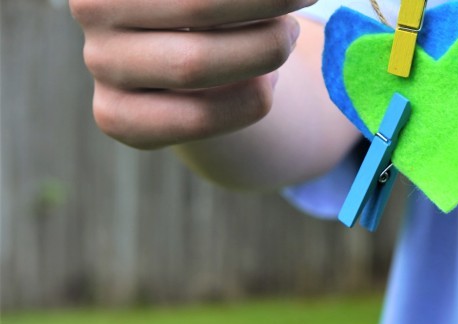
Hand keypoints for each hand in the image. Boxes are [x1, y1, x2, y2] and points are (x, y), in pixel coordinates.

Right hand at [72, 0, 316, 148]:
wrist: (199, 57)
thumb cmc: (221, 6)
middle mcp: (93, 8)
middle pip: (198, 5)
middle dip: (270, 3)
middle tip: (303, 2)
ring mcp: (100, 66)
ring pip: (194, 63)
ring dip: (264, 48)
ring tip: (286, 35)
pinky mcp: (115, 116)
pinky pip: (199, 116)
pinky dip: (250, 97)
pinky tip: (264, 79)